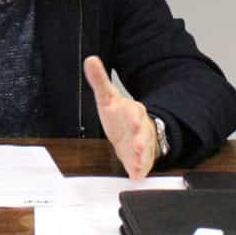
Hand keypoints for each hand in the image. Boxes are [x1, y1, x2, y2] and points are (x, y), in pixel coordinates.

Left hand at [83, 55, 156, 179]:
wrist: (134, 132)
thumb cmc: (120, 115)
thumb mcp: (108, 97)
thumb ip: (99, 80)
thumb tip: (90, 59)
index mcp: (132, 110)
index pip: (134, 111)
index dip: (133, 116)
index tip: (131, 119)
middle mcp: (140, 126)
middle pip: (143, 132)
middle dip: (141, 138)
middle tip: (138, 145)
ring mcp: (142, 143)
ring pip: (145, 149)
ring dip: (141, 156)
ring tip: (136, 163)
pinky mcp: (141, 158)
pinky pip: (143, 165)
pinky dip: (140, 170)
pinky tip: (136, 175)